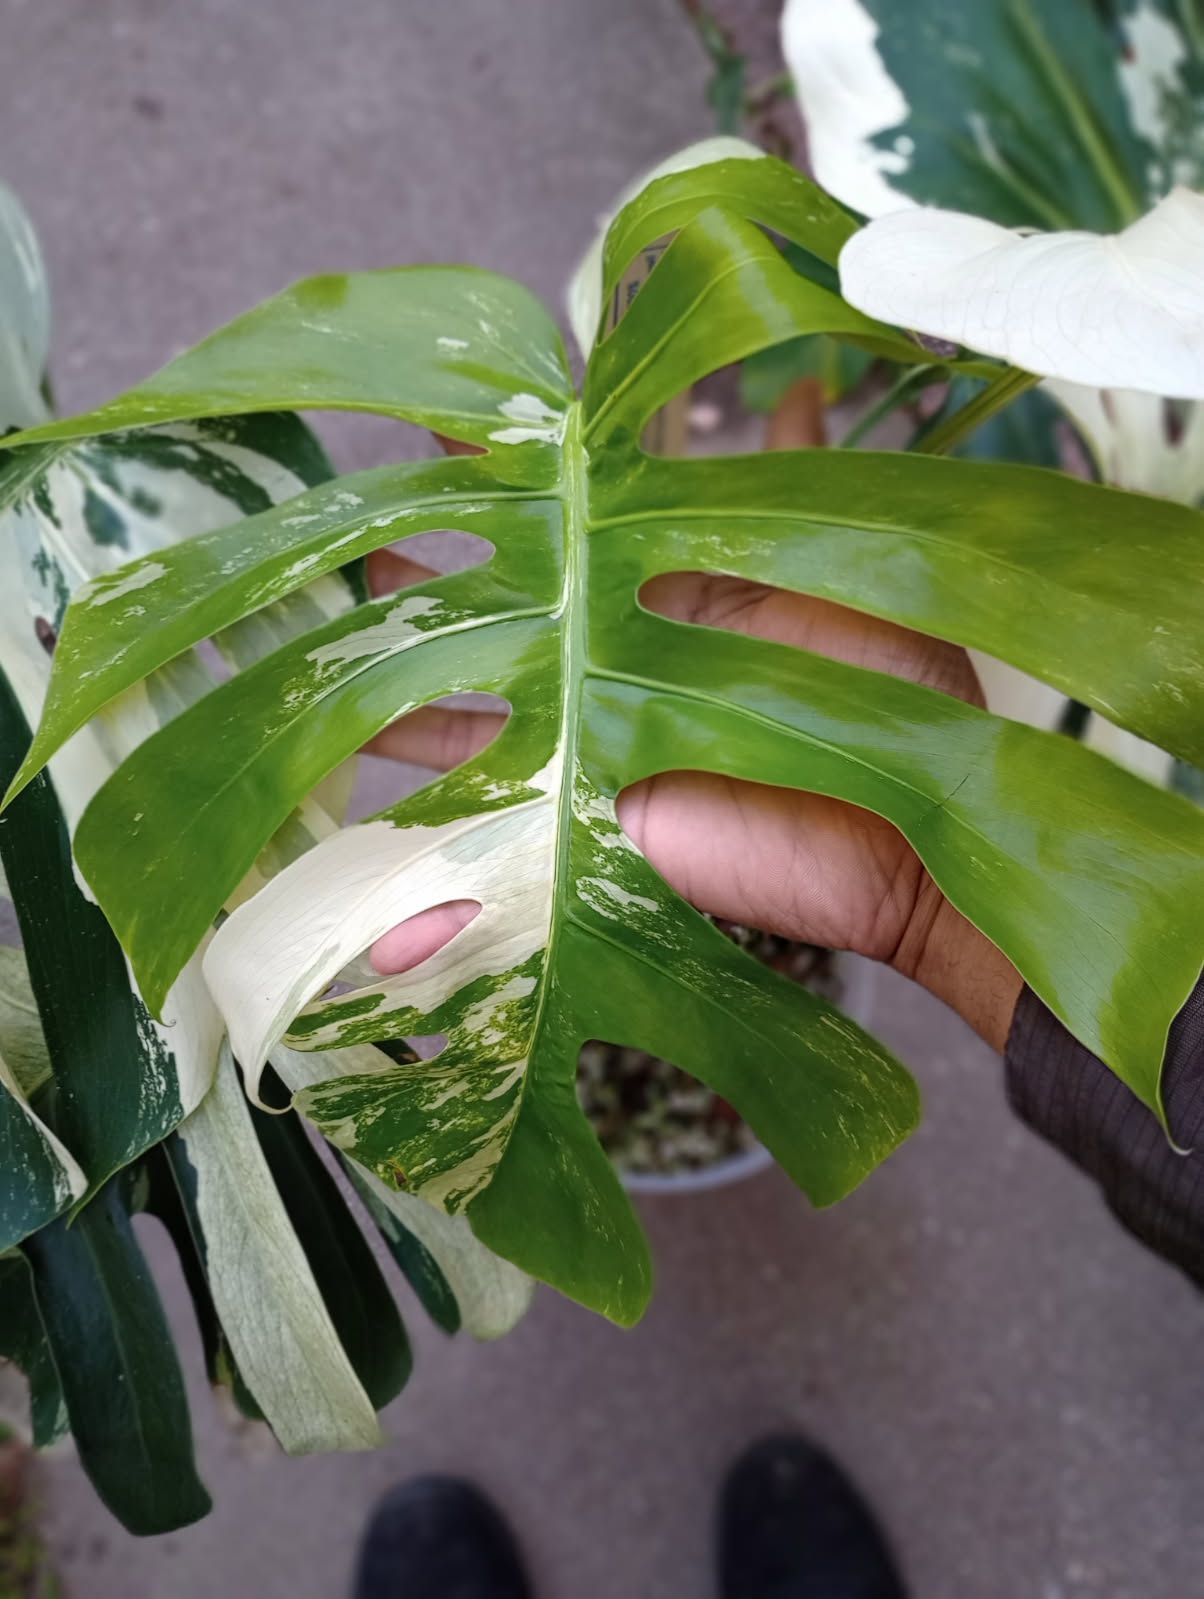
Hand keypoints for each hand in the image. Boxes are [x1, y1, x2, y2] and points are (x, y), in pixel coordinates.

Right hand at [363, 391, 1022, 1051]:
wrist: (903, 838)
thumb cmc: (893, 695)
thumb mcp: (852, 568)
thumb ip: (804, 491)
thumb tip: (804, 391)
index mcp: (676, 584)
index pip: (575, 512)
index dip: (516, 468)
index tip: (456, 412)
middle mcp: (616, 646)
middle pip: (504, 591)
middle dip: (432, 556)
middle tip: (356, 511)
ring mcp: (585, 723)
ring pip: (469, 674)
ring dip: (400, 639)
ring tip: (325, 590)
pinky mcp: (567, 797)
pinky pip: (476, 774)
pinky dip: (408, 749)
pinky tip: (346, 712)